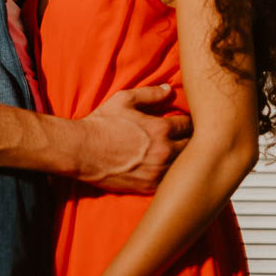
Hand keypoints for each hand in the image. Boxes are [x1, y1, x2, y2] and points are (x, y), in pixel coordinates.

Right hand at [75, 84, 190, 192]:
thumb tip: (169, 89)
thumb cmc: (101, 123)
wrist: (81, 151)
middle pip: (194, 147)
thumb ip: (150, 94)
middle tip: (186, 137)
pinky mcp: (150, 186)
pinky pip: (172, 181)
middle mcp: (164, 151)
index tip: (185, 122)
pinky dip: (172, 174)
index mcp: (160, 129)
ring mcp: (158, 171)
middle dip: (192, 140)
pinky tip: (166, 168)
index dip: (189, 121)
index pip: (189, 124)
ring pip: (185, 166)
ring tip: (179, 153)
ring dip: (184, 158)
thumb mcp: (123, 100)